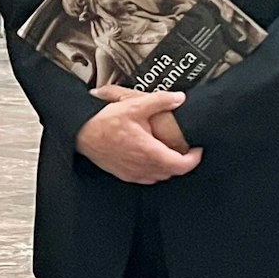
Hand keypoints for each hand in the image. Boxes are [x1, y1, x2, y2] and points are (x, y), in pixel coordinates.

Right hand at [77, 87, 201, 184]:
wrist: (81, 133)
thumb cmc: (104, 122)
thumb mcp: (134, 105)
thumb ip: (160, 101)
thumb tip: (179, 98)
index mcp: (149, 152)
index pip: (181, 165)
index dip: (194, 159)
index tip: (197, 149)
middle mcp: (142, 167)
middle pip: (172, 172)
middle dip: (182, 161)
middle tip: (186, 148)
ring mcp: (132, 173)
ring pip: (159, 177)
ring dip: (167, 167)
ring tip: (169, 152)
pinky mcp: (124, 174)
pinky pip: (146, 178)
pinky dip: (153, 170)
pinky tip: (150, 158)